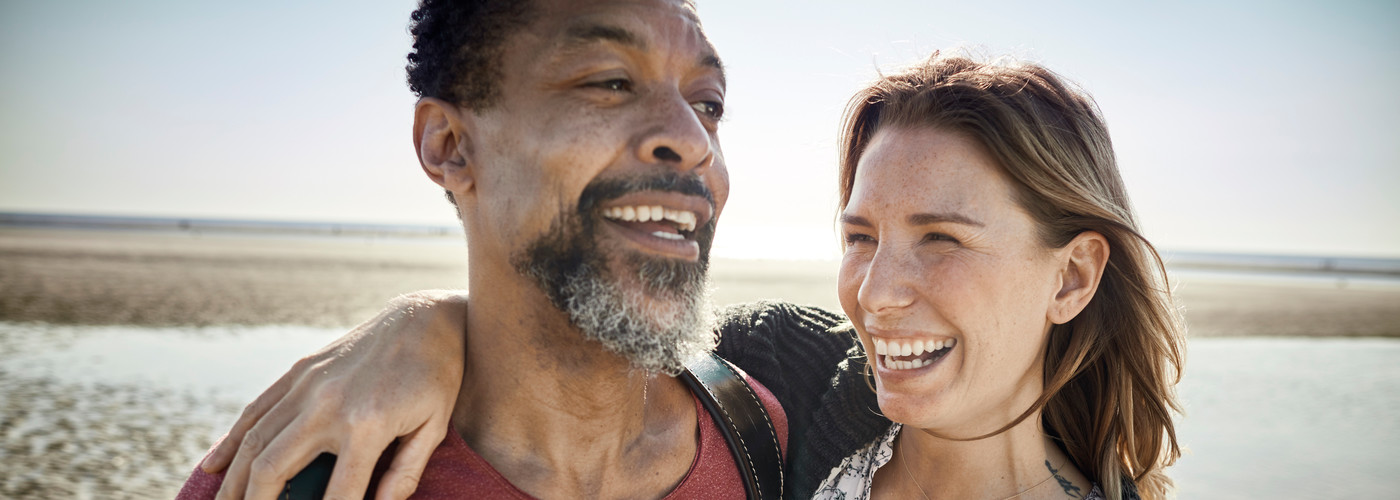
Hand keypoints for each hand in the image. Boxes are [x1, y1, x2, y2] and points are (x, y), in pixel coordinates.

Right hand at [201, 290, 468, 499]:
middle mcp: (328, 405)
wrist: (424, 320)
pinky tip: (215, 465)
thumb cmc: (435, 378)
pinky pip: (256, 410)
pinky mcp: (299, 371)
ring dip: (234, 480)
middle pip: (274, 467)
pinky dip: (231, 440)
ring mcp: (308, 385)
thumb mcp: (434, 428)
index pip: (338, 493)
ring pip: (254, 440)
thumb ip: (404, 474)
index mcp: (368, 425)